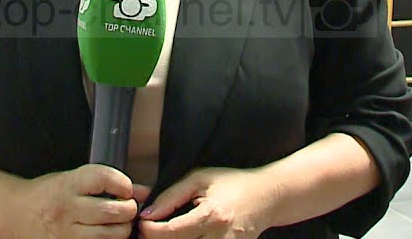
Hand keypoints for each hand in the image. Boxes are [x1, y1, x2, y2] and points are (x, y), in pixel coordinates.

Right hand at [13, 164, 149, 238]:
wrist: (14, 214)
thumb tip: (141, 190)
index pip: (103, 178)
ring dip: (122, 229)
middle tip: (126, 208)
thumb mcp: (72, 180)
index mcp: (67, 185)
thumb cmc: (45, 195)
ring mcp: (66, 234)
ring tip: (117, 223)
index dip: (123, 183)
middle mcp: (66, 210)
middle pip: (113, 210)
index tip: (126, 188)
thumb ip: (107, 183)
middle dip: (128, 209)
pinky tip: (104, 234)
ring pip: (111, 234)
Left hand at [137, 167, 277, 237]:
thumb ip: (171, 196)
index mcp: (212, 216)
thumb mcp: (200, 178)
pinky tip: (187, 237)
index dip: (150, 230)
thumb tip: (148, 213)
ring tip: (169, 234)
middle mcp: (221, 238)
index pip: (171, 232)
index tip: (143, 224)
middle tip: (152, 231)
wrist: (268, 196)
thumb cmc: (234, 183)